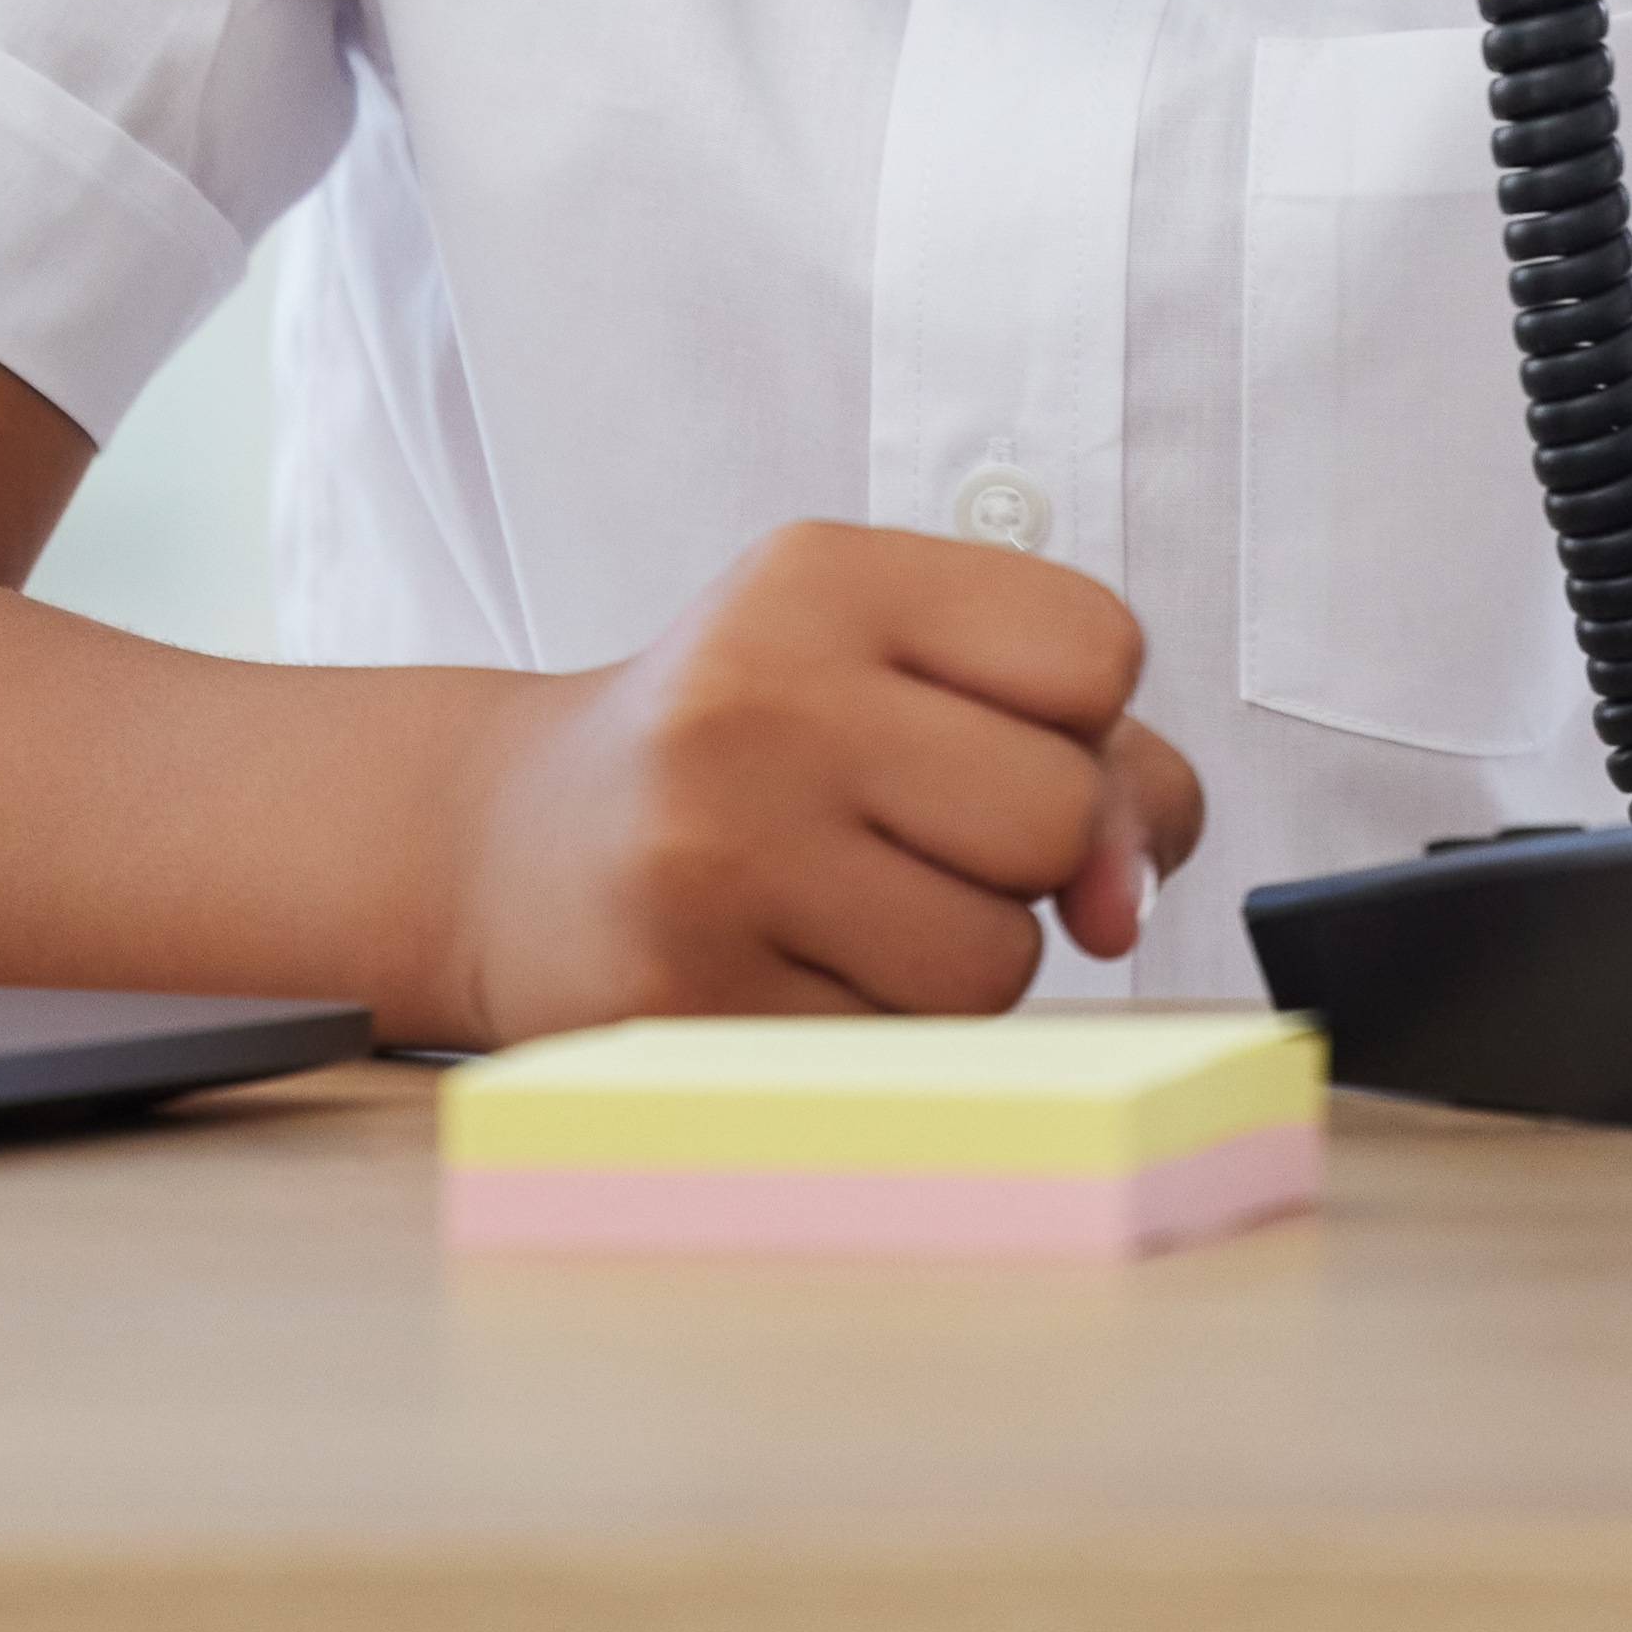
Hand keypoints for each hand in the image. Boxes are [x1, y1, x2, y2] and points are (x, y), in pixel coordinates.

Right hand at [435, 521, 1204, 1038]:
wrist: (508, 849)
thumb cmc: (750, 751)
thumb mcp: (892, 668)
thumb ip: (1080, 751)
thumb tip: (1123, 902)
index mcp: (820, 577)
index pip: (1095, 648)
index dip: (1079, 718)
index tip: (984, 729)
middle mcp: (754, 698)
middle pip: (1057, 814)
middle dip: (1024, 853)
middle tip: (907, 833)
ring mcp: (710, 856)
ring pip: (996, 960)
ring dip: (958, 958)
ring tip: (846, 907)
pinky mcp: (687, 1003)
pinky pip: (905, 1053)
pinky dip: (882, 1030)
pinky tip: (791, 970)